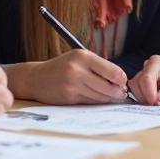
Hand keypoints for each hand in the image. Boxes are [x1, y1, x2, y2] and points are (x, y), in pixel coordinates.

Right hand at [9, 49, 129, 104]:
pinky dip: (97, 102)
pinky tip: (97, 99)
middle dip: (118, 93)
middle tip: (121, 94)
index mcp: (83, 56)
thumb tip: (121, 81)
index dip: (122, 80)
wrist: (37, 78)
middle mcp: (77, 69)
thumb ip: (98, 67)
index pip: (113, 71)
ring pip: (101, 96)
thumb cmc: (62, 67)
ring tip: (110, 97)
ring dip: (109, 99)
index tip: (123, 83)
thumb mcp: (78, 59)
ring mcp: (72, 84)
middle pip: (109, 87)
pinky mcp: (69, 97)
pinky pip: (91, 102)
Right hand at [129, 55, 159, 105]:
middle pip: (137, 84)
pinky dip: (144, 102)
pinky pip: (139, 94)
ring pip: (135, 90)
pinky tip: (154, 106)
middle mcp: (149, 68)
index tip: (156, 104)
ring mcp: (146, 77)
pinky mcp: (147, 87)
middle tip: (158, 107)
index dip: (148, 92)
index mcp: (157, 62)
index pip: (147, 77)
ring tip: (158, 106)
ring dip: (143, 100)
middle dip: (145, 97)